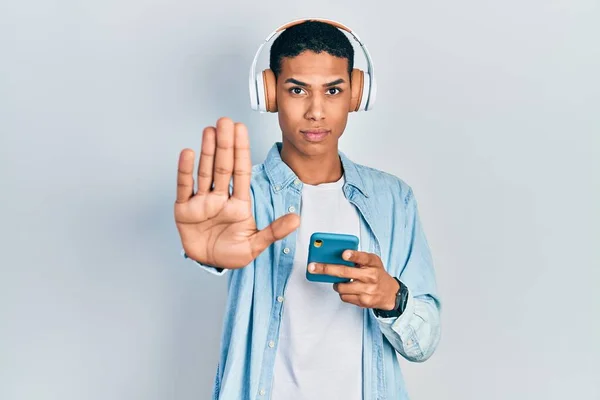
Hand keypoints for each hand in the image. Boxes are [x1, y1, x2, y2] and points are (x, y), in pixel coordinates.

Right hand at [174, 117, 299, 268]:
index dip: (241, 151)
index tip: (241, 130)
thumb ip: (274, 231)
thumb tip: (297, 219)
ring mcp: (202, 202)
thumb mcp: (255, 245)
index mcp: (239, 203)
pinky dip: (185, 171)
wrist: (209, 264)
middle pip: (223, 166)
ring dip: (207, 151)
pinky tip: (188, 153)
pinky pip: (185, 187)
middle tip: (226, 121)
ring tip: (210, 130)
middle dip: (225, 144)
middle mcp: (220, 197)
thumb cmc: (232, 253)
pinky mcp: (185, 210)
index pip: (241, 172)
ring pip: (205, 172)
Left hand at [308, 250, 399, 309]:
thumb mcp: (372, 262)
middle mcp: (371, 276)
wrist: (390, 293)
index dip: (353, 255)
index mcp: (373, 263)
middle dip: (326, 269)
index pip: (363, 257)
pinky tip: (349, 289)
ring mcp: (367, 290)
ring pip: (341, 287)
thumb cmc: (377, 274)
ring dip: (337, 284)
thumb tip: (336, 256)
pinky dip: (343, 293)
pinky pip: (344, 297)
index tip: (343, 253)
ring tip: (341, 281)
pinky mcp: (363, 302)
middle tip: (312, 267)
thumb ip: (359, 258)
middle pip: (344, 272)